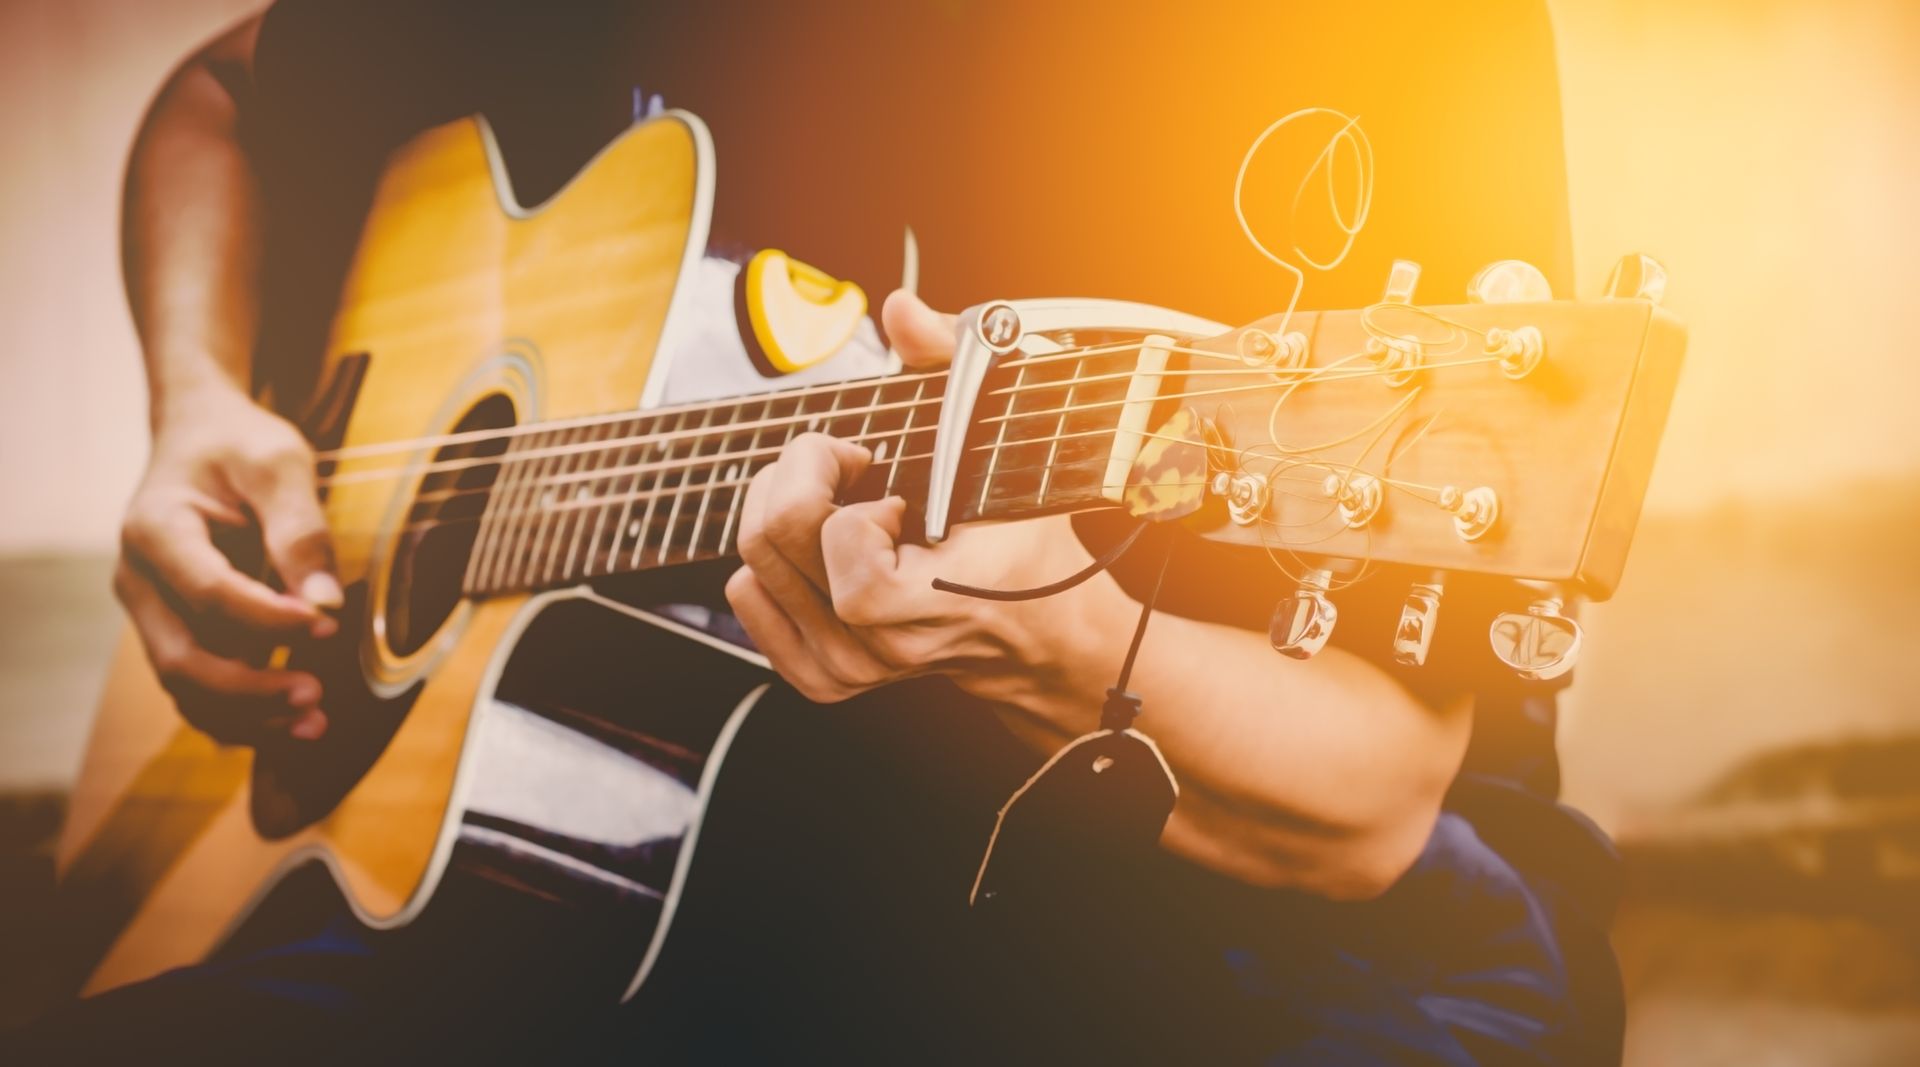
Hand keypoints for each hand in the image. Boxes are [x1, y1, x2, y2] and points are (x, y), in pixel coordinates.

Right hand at [116, 383, 339, 743]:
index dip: (269, 621)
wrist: (200, 437)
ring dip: (246, 716)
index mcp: (155, 528)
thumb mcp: (278, 463)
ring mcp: (151, 612)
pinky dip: (240, 715)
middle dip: (250, 689)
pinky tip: (292, 725)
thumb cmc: (240, 444)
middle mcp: (139, 580)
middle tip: (317, 695)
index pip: (208, 594)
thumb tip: (327, 603)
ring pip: (185, 686)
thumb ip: (300, 528)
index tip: (328, 626)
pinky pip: (197, 688)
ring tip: (313, 724)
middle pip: (183, 658)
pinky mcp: (174, 630)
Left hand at [726, 291, 1124, 712]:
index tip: (891, 482)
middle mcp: (882, 645)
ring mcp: (848, 669)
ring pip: (750, 562)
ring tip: (845, 504)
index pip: (842, 541)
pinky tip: (821, 545)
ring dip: (786, 508)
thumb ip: (953, 368)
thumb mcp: (1004, 446)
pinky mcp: (822, 678)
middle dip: (801, 474)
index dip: (852, 492)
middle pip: (774, 538)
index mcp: (935, 600)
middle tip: (849, 465)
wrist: (1039, 634)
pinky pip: (747, 597)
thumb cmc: (1024, 544)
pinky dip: (769, 557)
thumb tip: (901, 312)